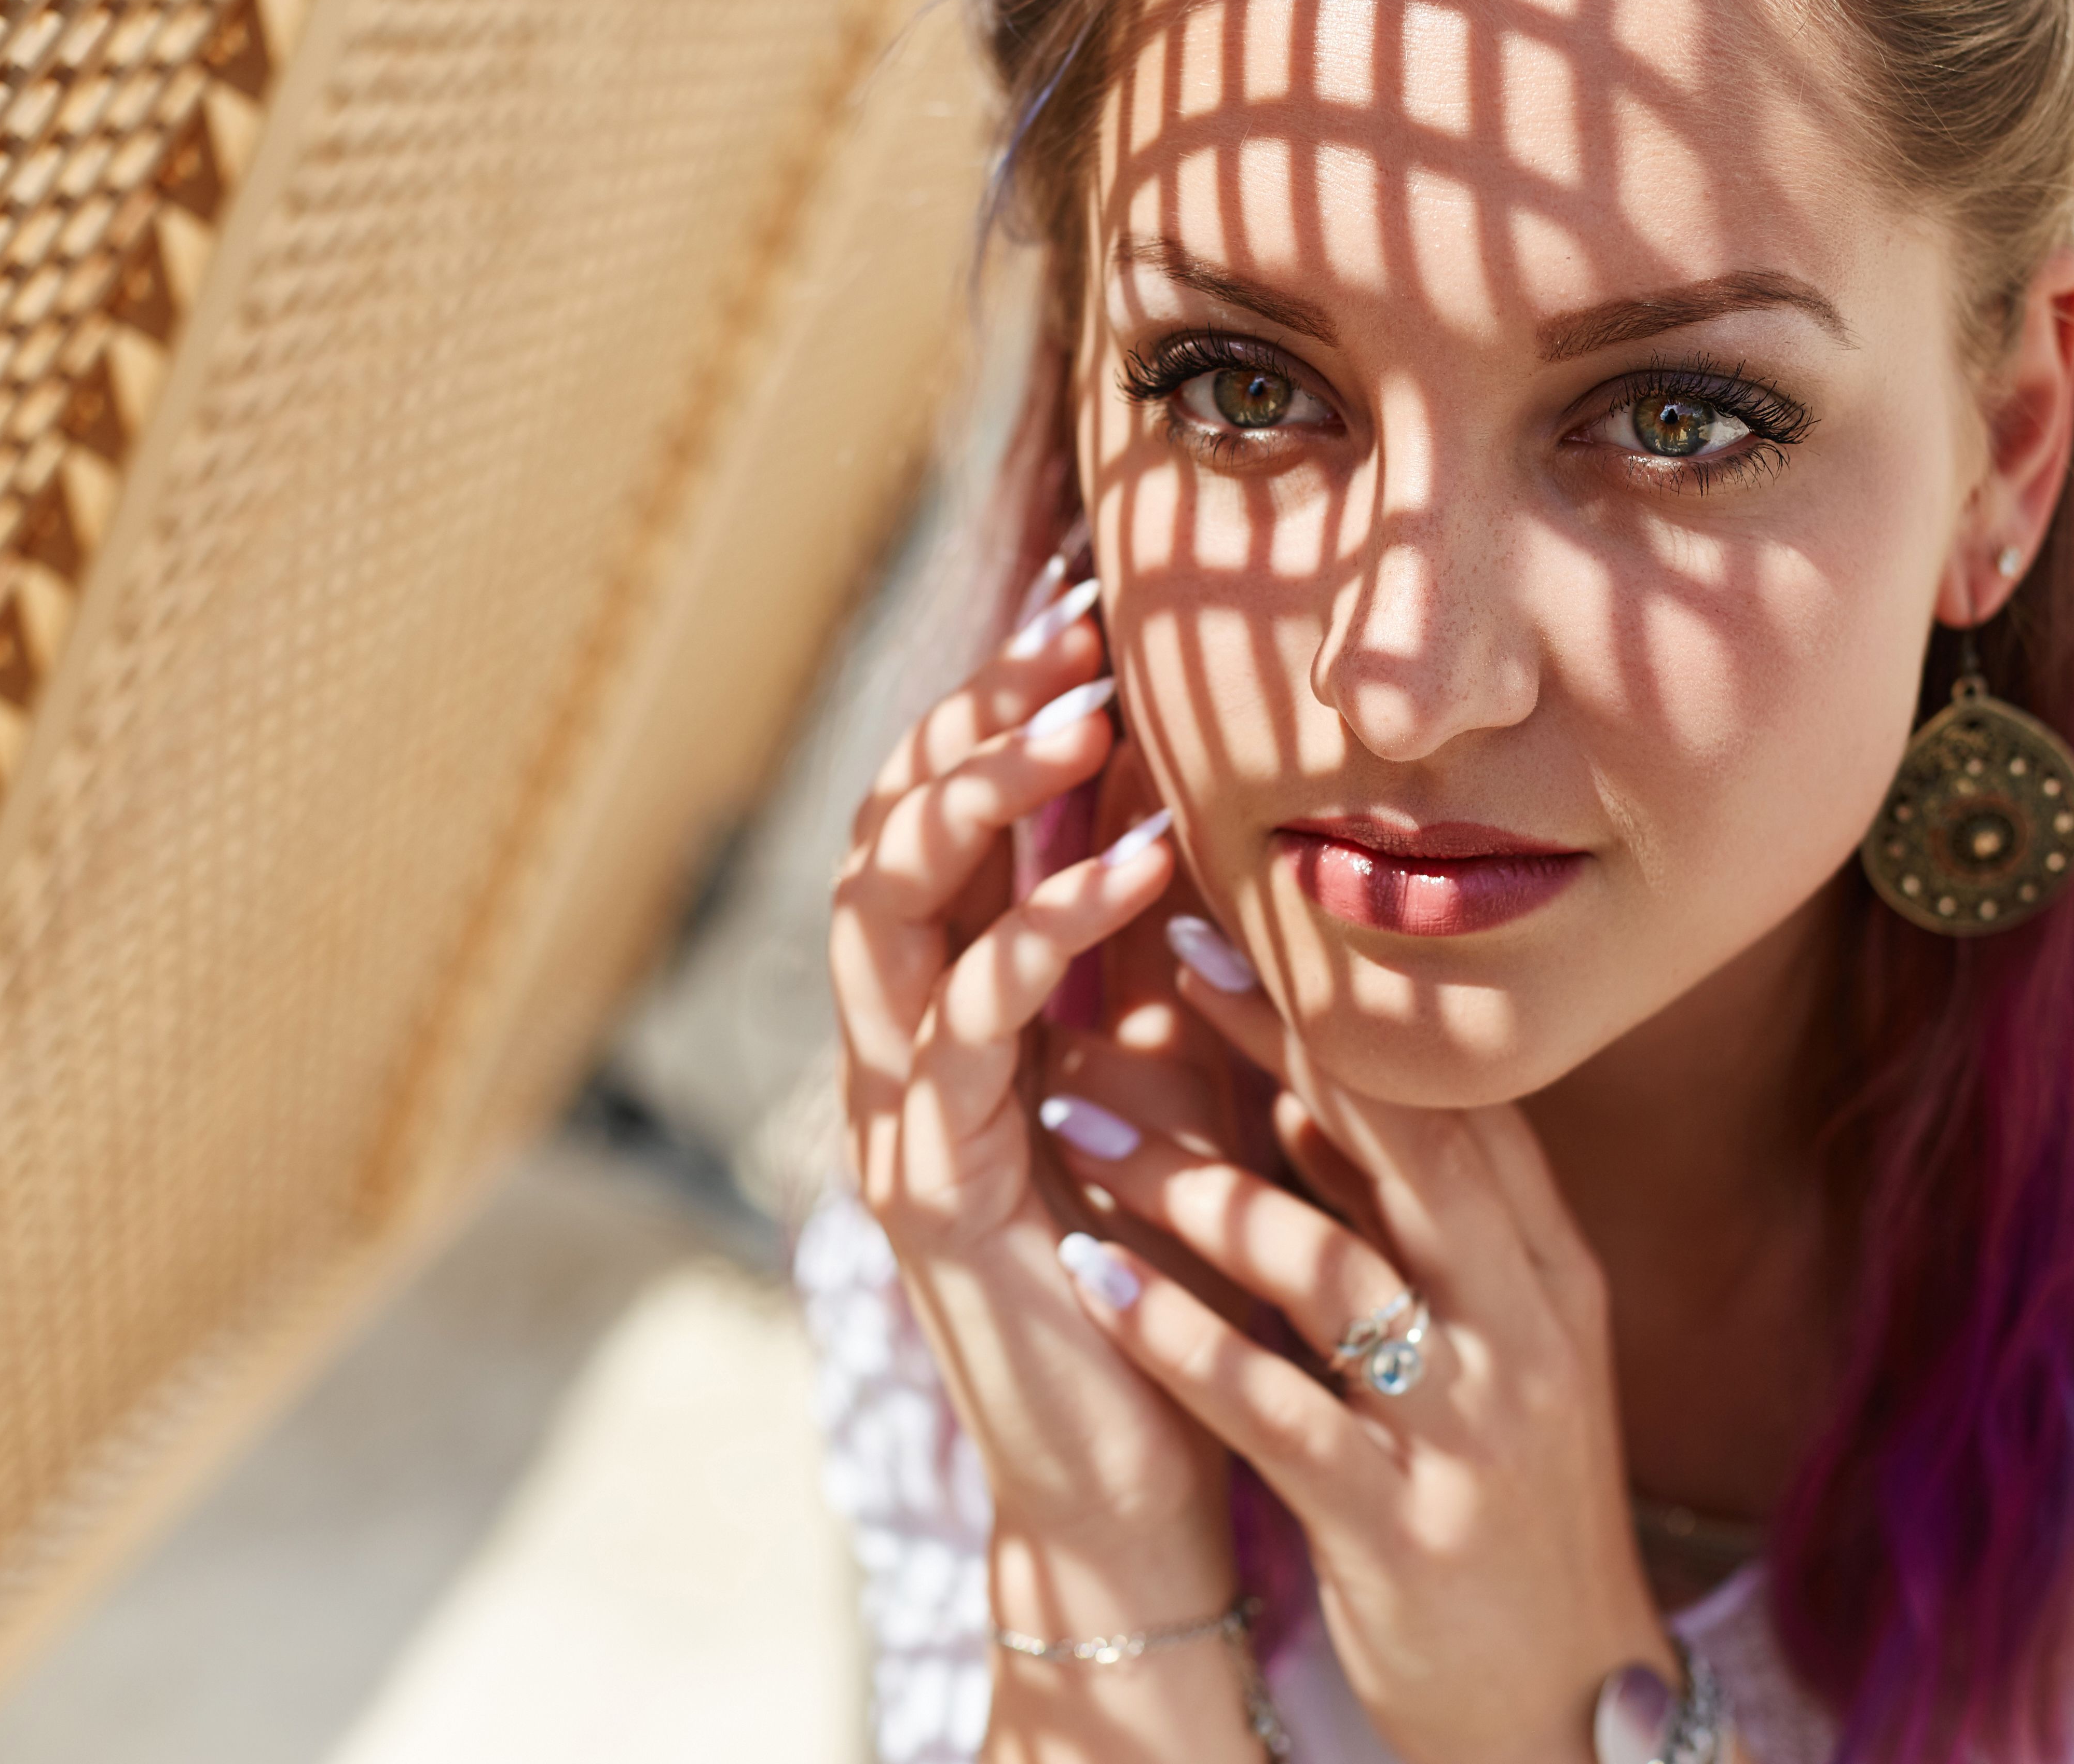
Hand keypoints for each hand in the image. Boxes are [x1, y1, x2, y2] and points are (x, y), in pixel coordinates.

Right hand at [827, 554, 1231, 1563]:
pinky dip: (1039, 935)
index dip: (1000, 704)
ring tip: (1080, 717)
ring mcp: (900, 1119)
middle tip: (1070, 635)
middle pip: (886, 838)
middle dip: (970, 722)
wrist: (1134, 1467)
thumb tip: (1187, 799)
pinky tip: (1131, 869)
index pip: (944, 820)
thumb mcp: (1163, 1071)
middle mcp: (898, 1050)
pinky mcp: (938, 1194)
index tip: (1091, 605)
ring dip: (980, 802)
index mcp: (946, 1013)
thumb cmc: (1161, 1260)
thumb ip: (1146, 956)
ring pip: (888, 915)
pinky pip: (965, 1035)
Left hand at [1043, 920, 1675, 1763]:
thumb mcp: (1502, 1350)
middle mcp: (1523, 1328)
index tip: (1234, 923)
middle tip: (1154, 959)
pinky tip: (1086, 1275)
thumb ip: (1429, 1228)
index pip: (1446, 1103)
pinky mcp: (1399, 1525)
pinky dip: (1176, 1333)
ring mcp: (1467, 1427)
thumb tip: (1316, 1087)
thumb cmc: (1508, 1508)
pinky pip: (1274, 1405)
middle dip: (1273, 1044)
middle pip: (1397, 1147)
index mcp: (1548, 1273)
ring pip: (1323, 1264)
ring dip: (1190, 1180)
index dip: (1339, 1010)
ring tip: (1071, 1112)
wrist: (1562, 1720)